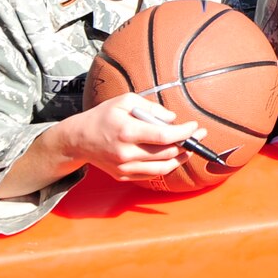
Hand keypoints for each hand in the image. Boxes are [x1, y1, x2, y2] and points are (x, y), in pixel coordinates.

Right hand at [55, 93, 199, 182]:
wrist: (78, 140)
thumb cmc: (103, 116)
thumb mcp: (125, 101)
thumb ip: (151, 108)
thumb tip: (172, 119)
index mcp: (127, 131)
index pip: (164, 136)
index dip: (184, 132)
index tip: (195, 126)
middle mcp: (126, 153)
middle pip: (167, 153)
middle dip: (187, 144)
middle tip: (199, 135)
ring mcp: (124, 167)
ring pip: (162, 168)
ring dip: (180, 158)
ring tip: (189, 148)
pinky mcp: (123, 176)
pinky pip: (151, 174)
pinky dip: (165, 166)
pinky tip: (172, 156)